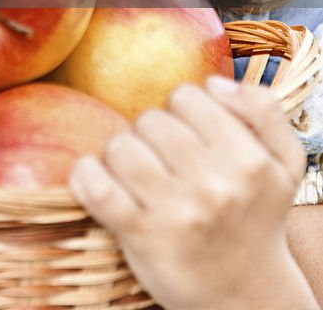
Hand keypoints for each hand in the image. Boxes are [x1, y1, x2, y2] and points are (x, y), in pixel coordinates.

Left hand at [70, 76, 311, 309]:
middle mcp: (213, 183)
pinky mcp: (141, 235)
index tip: (185, 133)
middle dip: (150, 133)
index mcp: (246, 158)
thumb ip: (263, 109)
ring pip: (120, 145)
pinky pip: (95, 186)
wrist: (246, 296)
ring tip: (135, 172)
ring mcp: (175, 210)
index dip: (180, 110)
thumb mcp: (284, 163)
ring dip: (120, 155)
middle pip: (149, 119)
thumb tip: (215, 82)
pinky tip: (92, 176)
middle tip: (161, 157)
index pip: (186, 96)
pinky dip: (85, 176)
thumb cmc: (257, 218)